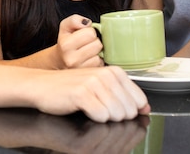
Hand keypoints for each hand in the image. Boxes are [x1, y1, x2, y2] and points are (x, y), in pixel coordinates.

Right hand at [33, 65, 149, 122]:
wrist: (43, 85)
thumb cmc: (72, 88)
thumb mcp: (100, 86)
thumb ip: (124, 95)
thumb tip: (145, 108)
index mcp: (115, 71)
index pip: (139, 100)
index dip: (128, 111)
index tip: (112, 107)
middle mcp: (107, 74)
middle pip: (129, 110)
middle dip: (116, 116)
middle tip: (98, 107)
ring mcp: (94, 83)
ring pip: (116, 114)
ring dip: (104, 117)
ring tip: (91, 107)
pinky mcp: (82, 94)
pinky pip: (101, 116)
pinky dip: (93, 117)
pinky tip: (84, 109)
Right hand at [55, 15, 103, 68]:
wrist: (60, 61)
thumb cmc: (65, 42)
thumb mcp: (65, 27)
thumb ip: (74, 20)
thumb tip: (87, 23)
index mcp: (66, 45)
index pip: (90, 33)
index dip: (90, 31)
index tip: (84, 35)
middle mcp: (71, 59)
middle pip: (97, 44)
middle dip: (94, 41)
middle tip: (87, 43)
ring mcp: (80, 70)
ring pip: (100, 56)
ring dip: (97, 52)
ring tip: (88, 52)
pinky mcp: (87, 75)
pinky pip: (101, 65)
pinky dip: (98, 61)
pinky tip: (90, 60)